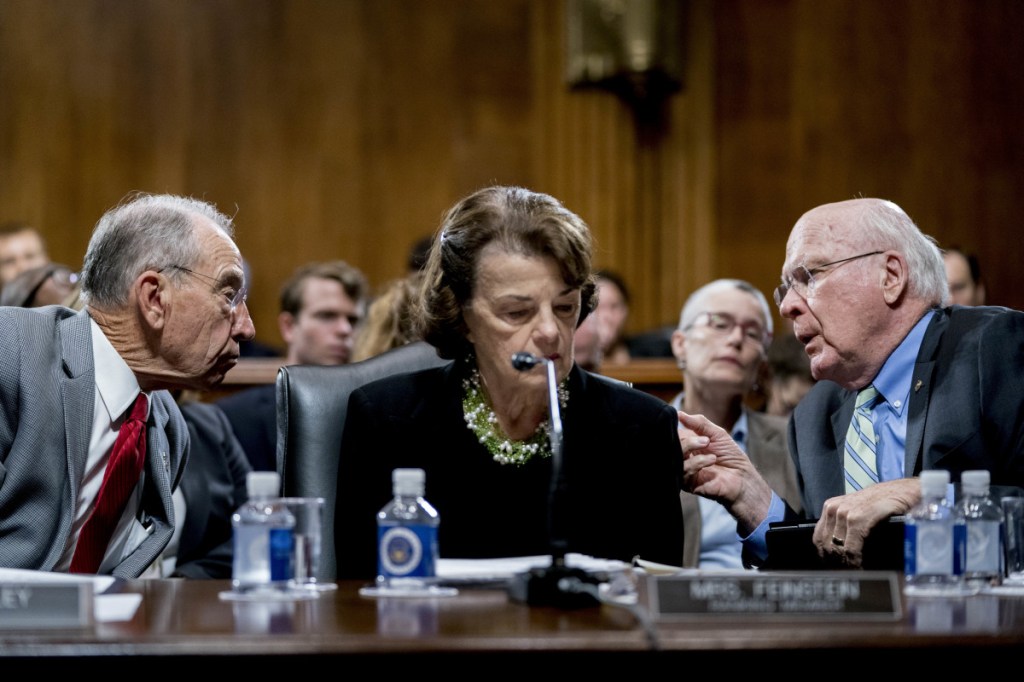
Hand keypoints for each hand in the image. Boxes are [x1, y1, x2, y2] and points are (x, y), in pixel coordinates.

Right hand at [677, 411, 773, 534]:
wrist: (743, 476)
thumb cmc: (730, 455)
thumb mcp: (716, 433)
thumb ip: (698, 423)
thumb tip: (679, 413)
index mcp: (687, 444)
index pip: (672, 434)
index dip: (677, 429)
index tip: (688, 425)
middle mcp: (683, 457)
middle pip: (671, 445)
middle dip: (687, 441)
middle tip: (705, 440)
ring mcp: (684, 470)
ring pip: (674, 458)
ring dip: (691, 449)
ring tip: (710, 449)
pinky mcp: (688, 484)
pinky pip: (683, 471)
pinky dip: (697, 463)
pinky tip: (711, 460)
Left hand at [812, 478, 920, 566]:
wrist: (906, 490)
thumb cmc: (885, 504)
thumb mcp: (859, 512)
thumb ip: (846, 527)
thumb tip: (838, 555)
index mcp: (831, 508)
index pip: (819, 539)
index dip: (826, 557)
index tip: (836, 569)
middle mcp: (834, 508)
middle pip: (827, 545)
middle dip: (837, 563)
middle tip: (848, 574)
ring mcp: (845, 512)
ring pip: (837, 548)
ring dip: (846, 564)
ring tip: (855, 573)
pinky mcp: (858, 518)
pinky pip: (851, 547)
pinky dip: (854, 560)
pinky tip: (860, 566)